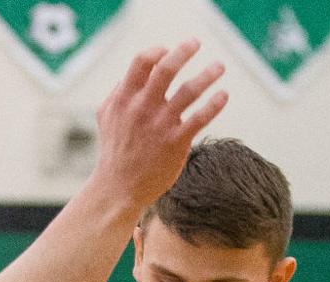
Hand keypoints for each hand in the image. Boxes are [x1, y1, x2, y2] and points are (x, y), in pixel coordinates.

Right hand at [93, 41, 226, 212]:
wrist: (119, 190)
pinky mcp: (176, 143)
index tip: (167, 50)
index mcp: (126, 98)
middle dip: (184, 51)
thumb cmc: (114, 151)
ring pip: (189, 91)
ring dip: (207, 75)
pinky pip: (200, 118)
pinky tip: (224, 95)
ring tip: (220, 66)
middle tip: (196, 43)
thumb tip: (136, 73)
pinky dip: (214, 104)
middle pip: (167, 69)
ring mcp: (161, 125)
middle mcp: (143, 108)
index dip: (157, 51)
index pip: (142, 61)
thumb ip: (118, 91)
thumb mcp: (106, 117)